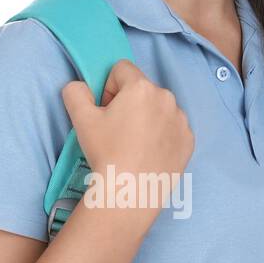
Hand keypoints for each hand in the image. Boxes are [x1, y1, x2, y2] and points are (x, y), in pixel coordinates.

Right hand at [61, 60, 194, 213]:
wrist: (131, 192)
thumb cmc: (106, 152)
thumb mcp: (81, 119)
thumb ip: (75, 92)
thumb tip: (79, 87)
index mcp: (141, 87)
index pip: (121, 69)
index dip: (108, 88)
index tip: (105, 112)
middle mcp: (167, 98)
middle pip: (142, 89)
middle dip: (128, 103)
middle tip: (117, 131)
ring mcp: (181, 120)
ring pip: (159, 109)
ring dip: (146, 118)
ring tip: (134, 145)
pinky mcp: (189, 141)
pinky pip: (172, 128)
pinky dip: (161, 136)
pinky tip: (149, 154)